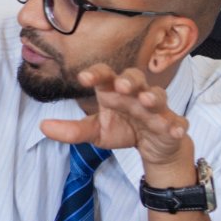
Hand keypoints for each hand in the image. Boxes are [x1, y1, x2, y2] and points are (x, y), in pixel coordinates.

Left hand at [39, 65, 194, 171]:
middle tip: (121, 85)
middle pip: (134, 78)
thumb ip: (72, 130)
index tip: (83, 78)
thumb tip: (43, 126)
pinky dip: (176, 125)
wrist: (153, 146)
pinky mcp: (173, 124)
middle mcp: (136, 94)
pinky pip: (177, 122)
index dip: (96, 74)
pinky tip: (174, 129)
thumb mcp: (95, 132)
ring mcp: (156, 108)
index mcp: (114, 92)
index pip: (105, 76)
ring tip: (146, 100)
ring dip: (153, 96)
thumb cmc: (123, 129)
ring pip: (157, 96)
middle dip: (129, 80)